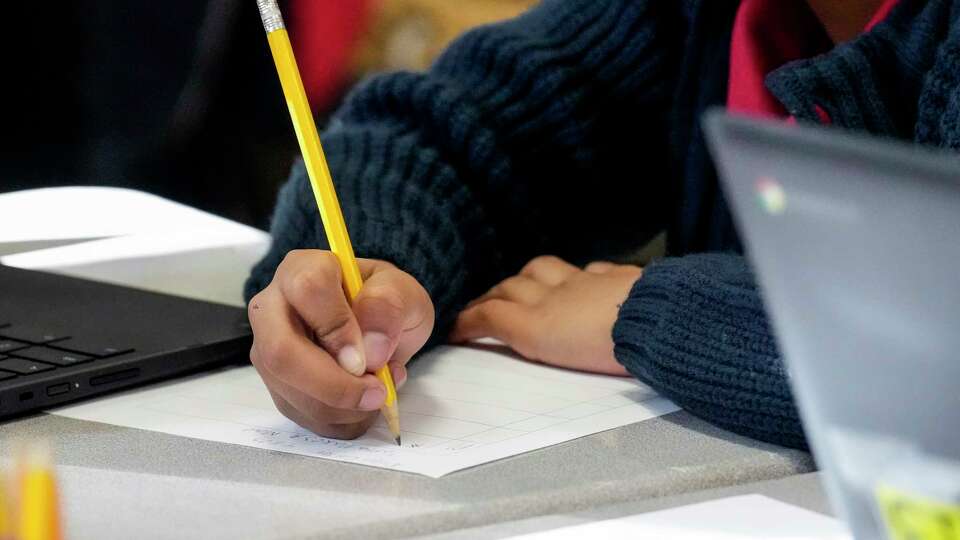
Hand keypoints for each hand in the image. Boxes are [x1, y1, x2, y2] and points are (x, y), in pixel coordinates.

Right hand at [247, 250, 433, 438]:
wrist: (378, 325)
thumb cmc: (385, 301)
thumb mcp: (403, 291)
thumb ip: (390, 306)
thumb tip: (370, 349)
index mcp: (303, 269)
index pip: (307, 290)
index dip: (337, 327)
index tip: (369, 358)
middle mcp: (274, 307)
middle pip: (280, 351)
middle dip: (332, 385)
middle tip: (376, 394)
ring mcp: (268, 349)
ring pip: (290, 390)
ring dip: (342, 407)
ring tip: (378, 393)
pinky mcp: (277, 384)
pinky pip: (301, 414)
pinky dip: (340, 420)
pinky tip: (363, 404)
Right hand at [451, 256, 640, 374]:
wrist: (658, 323)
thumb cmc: (611, 351)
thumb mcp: (560, 360)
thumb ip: (531, 340)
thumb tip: (509, 330)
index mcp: (538, 323)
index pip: (492, 314)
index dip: (469, 320)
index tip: (455, 328)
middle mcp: (556, 296)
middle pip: (512, 287)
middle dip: (490, 295)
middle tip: (481, 305)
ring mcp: (587, 282)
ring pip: (543, 269)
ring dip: (525, 277)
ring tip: (521, 286)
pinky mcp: (617, 278)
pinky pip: (590, 269)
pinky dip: (576, 275)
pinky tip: (582, 280)